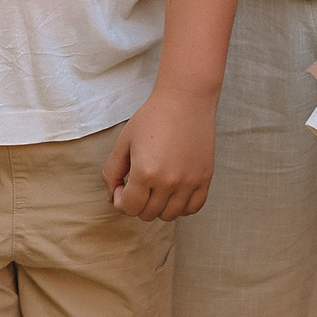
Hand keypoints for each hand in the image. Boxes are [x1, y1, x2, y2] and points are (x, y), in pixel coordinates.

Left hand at [102, 89, 217, 221]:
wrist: (185, 101)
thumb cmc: (152, 117)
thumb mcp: (124, 141)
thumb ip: (112, 171)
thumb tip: (112, 196)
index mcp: (145, 173)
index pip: (129, 208)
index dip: (120, 201)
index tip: (122, 188)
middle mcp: (169, 182)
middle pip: (148, 214)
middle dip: (137, 204)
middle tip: (137, 185)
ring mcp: (190, 183)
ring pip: (170, 215)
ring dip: (158, 207)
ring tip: (155, 188)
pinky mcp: (205, 179)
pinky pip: (192, 209)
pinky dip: (180, 206)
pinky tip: (173, 192)